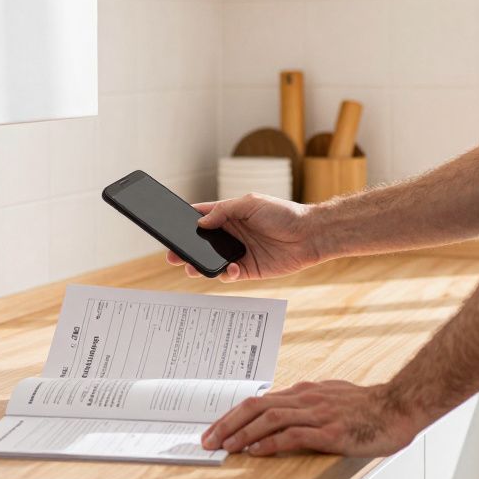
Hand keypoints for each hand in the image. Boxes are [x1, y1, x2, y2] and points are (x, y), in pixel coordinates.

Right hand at [168, 194, 323, 281]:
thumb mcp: (250, 203)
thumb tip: (201, 222)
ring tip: (191, 267)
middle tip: (172, 254)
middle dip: (186, 249)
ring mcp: (239, 253)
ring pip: (212, 262)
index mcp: (230, 216)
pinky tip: (231, 269)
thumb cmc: (283, 213)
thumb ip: (224, 211)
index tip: (169, 225)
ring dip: (200, 265)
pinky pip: (229, 275)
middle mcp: (232, 235)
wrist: (309, 234)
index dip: (186, 222)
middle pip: (202, 243)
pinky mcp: (249, 270)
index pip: (202, 218)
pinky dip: (226, 274)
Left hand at [200, 380, 418, 457]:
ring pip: (270, 418)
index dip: (233, 414)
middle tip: (208, 439)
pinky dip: (271, 443)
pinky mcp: (330, 432)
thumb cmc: (368, 406)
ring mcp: (317, 414)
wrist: (399, 407)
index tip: (215, 428)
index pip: (259, 401)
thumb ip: (307, 402)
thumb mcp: (331, 396)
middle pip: (256, 406)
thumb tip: (284, 407)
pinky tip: (256, 451)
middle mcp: (306, 399)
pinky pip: (294, 435)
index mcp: (304, 392)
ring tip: (226, 446)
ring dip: (243, 433)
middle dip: (228, 423)